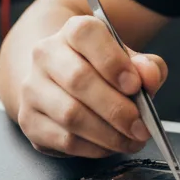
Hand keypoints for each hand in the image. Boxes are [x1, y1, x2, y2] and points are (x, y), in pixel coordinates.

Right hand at [17, 14, 167, 157]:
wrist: (62, 80)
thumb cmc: (102, 69)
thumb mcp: (129, 60)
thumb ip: (146, 66)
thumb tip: (149, 76)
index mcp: (73, 31)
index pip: (87, 35)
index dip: (112, 61)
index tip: (135, 85)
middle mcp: (46, 54)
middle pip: (79, 79)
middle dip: (116, 108)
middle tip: (140, 126)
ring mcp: (33, 88)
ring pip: (70, 114)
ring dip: (107, 134)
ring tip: (131, 140)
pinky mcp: (30, 120)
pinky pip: (63, 140)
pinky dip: (93, 148)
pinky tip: (110, 145)